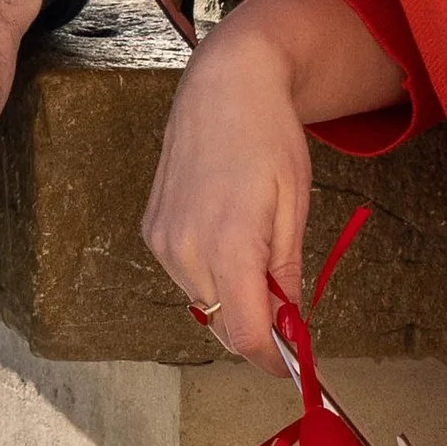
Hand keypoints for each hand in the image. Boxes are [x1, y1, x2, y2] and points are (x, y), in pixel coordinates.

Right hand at [142, 0, 404, 370]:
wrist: (224, 82)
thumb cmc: (269, 136)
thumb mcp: (294, 206)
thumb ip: (286, 276)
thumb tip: (289, 332)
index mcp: (229, 243)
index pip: (245, 336)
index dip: (273, 360)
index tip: (294, 363)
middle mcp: (186, 248)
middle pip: (224, 325)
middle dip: (257, 325)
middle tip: (284, 300)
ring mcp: (163, 239)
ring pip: (204, 303)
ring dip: (231, 298)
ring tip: (253, 248)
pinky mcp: (152, 229)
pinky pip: (185, 276)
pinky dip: (209, 273)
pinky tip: (224, 230)